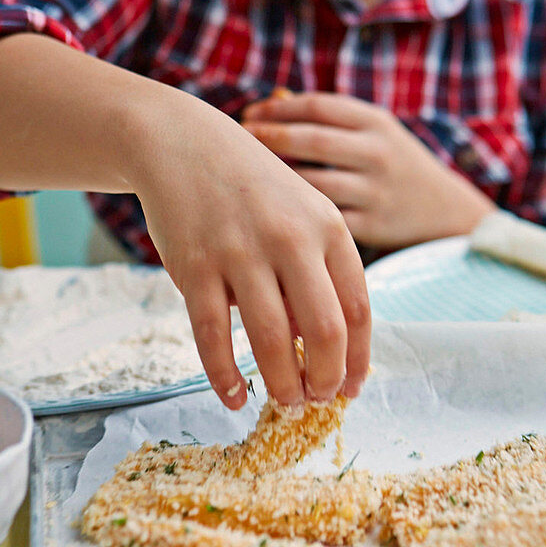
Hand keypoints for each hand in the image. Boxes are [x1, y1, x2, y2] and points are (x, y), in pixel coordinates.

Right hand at [135, 95, 370, 409]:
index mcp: (329, 229)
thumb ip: (321, 274)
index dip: (358, 358)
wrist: (185, 145)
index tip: (352, 388)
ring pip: (270, 340)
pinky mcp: (195, 265)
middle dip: (325, 379)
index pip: (358, 309)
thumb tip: (329, 351)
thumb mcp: (304, 216)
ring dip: (281, 384)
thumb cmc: (255, 191)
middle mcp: (291, 240)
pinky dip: (224, 375)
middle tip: (316, 400)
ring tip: (284, 402)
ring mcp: (241, 252)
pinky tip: (233, 396)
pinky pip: (213, 335)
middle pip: (323, 330)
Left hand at [242, 93, 492, 248]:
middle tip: (238, 141)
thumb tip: (271, 100)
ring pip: (313, 181)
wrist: (445, 212)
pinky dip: (294, 212)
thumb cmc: (392, 164)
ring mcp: (376, 191)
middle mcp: (378, 153)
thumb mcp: (372, 132)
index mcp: (376, 122)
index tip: (249, 115)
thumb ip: (327, 118)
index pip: (316, 106)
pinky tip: (272, 209)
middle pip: (311, 140)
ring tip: (249, 175)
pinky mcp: (371, 226)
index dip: (276, 109)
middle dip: (269, 137)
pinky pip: (322, 217)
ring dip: (276, 177)